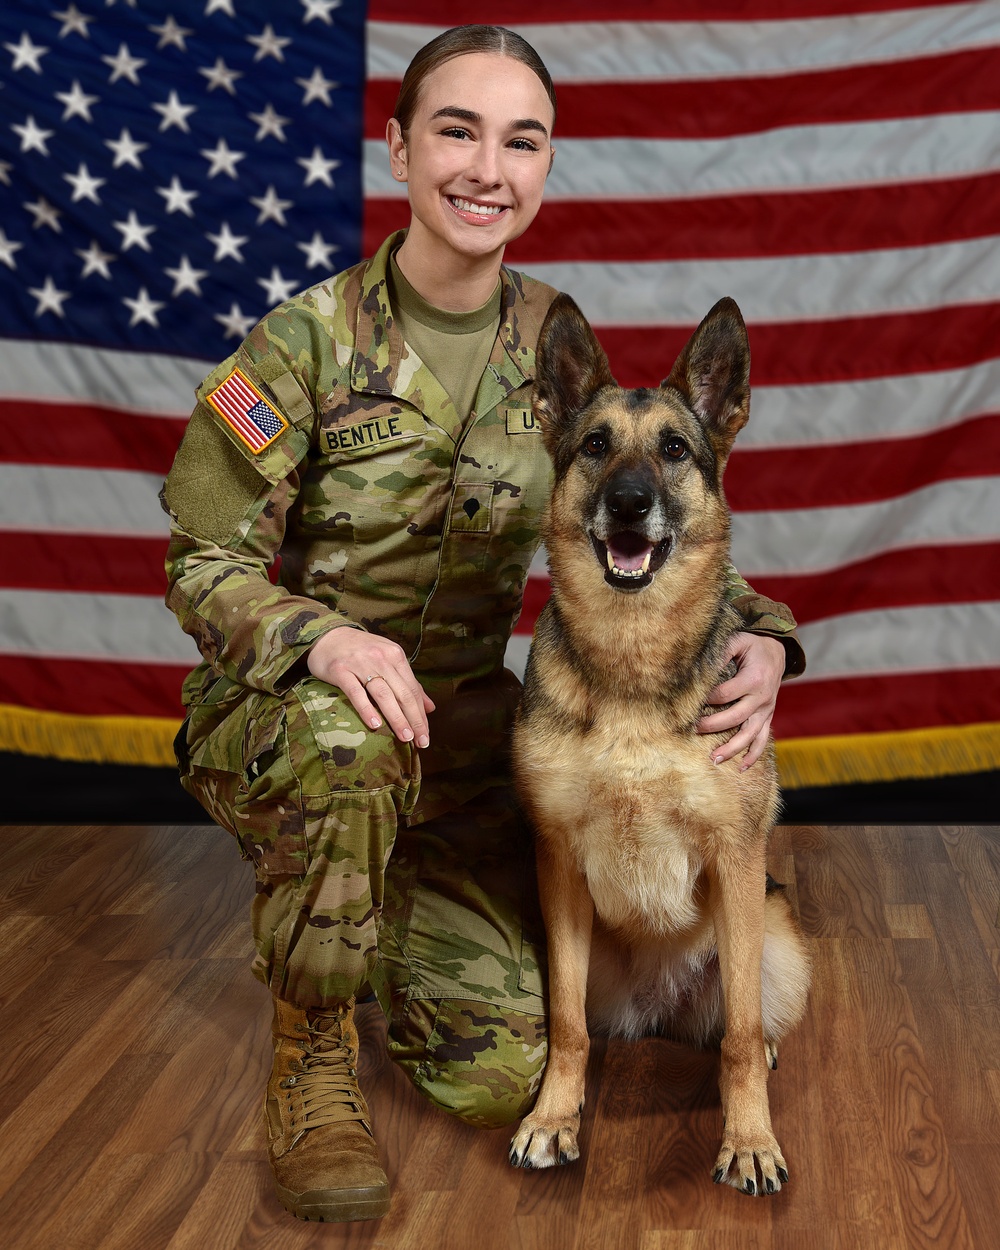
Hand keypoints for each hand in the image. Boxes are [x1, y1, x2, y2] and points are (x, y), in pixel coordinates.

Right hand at [307, 628, 434, 746]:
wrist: (327, 636)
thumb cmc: (361, 652)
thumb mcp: (387, 660)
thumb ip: (408, 683)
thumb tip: (430, 708)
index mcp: (395, 655)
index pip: (413, 689)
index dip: (421, 714)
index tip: (425, 735)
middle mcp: (381, 658)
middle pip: (402, 693)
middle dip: (414, 720)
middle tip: (421, 742)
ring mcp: (360, 664)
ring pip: (383, 694)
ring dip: (396, 718)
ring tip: (405, 737)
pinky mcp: (341, 671)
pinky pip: (356, 693)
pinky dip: (367, 709)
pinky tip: (375, 725)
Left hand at [697, 633, 785, 769]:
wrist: (777, 652)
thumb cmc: (752, 646)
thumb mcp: (738, 641)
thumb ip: (721, 652)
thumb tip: (701, 669)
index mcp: (754, 679)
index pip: (725, 694)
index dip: (707, 699)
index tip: (691, 702)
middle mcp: (762, 698)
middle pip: (735, 717)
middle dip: (712, 725)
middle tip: (693, 729)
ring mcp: (766, 710)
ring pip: (750, 735)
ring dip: (732, 748)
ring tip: (714, 760)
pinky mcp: (767, 717)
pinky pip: (762, 740)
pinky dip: (754, 755)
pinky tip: (742, 768)